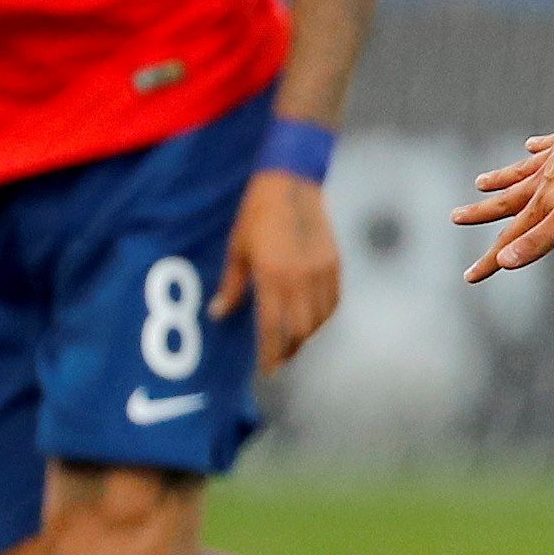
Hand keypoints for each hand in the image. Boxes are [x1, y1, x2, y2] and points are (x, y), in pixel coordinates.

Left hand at [213, 169, 339, 371]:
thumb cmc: (257, 215)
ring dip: (307, 335)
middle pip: (301, 330)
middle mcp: (300, 279)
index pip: (273, 328)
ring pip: (320, 319)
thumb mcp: (238, 250)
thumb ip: (231, 286)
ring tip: (295, 340)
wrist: (292, 184)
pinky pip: (333, 301)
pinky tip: (313, 319)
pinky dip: (324, 316)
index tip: (267, 370)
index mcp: (273, 277)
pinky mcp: (335, 264)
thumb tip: (218, 313)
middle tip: (279, 358)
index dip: (270, 354)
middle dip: (290, 349)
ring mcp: (321, 272)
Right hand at [456, 112, 553, 281]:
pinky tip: (531, 144)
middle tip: (455, 217)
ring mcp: (552, 161)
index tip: (469, 277)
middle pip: (505, 202)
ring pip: (519, 174)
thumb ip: (538, 240)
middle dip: (480, 214)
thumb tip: (503, 261)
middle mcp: (539, 183)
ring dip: (499, 180)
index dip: (490, 261)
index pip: (509, 238)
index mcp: (539, 206)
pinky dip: (536, 148)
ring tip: (479, 183)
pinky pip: (546, 147)